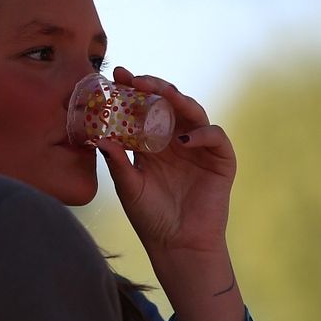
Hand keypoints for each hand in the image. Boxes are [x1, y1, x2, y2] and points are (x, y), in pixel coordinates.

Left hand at [97, 66, 236, 264]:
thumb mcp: (128, 187)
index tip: (116, 75)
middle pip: (169, 102)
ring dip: (177, 99)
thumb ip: (117, 162)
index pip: (144, 108)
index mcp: (153, 142)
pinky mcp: (221, 160)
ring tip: (159, 94)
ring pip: (193, 111)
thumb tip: (99, 138)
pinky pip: (215, 136)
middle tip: (136, 79)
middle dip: (153, 87)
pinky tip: (183, 140)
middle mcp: (177, 138)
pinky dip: (202, 134)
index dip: (132, 90)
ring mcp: (200, 147)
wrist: (178, 245)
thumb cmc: (150, 218)